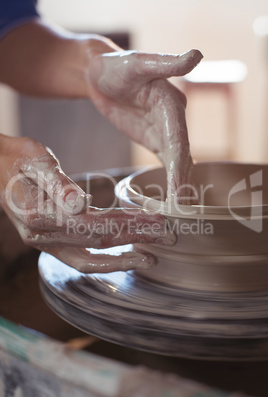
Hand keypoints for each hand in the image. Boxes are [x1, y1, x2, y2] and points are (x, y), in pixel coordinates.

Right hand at [0, 135, 174, 272]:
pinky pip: (82, 256)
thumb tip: (79, 205)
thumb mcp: (34, 161)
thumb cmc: (16, 160)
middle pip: (97, 243)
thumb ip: (57, 184)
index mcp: (37, 216)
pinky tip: (126, 252)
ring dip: (124, 255)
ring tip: (153, 254)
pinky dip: (107, 256)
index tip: (157, 224)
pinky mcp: (52, 241)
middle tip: (168, 238)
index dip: (128, 226)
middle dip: (135, 241)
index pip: (93, 225)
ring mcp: (46, 242)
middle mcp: (41, 237)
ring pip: (91, 256)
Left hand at [86, 41, 202, 199]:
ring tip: (180, 205)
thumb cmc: (116, 66)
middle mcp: (172, 119)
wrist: (99, 75)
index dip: (180, 163)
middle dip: (182, 179)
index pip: (179, 138)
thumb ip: (166, 64)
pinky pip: (165, 158)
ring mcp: (163, 130)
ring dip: (179, 181)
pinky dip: (170, 176)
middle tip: (181, 204)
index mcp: (171, 104)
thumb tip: (197, 55)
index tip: (179, 186)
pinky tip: (175, 191)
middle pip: (180, 153)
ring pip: (175, 159)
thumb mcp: (138, 63)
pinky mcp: (152, 137)